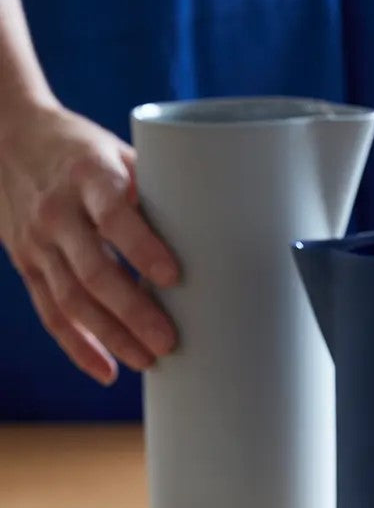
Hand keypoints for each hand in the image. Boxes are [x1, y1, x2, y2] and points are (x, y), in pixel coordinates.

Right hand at [0, 99, 179, 383]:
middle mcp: (58, 211)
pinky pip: (50, 312)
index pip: (116, 215)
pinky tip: (107, 370)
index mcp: (88, 176)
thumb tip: (218, 220)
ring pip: (72, 300)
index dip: (144, 248)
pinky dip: (78, 346)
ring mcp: (38, 242)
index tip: (175, 277)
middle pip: (94, 271)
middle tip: (169, 342)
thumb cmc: (81, 149)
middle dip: (133, 312)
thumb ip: (155, 186)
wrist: (6, 137)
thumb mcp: (116, 151)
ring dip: (111, 336)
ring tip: (148, 360)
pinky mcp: (26, 264)